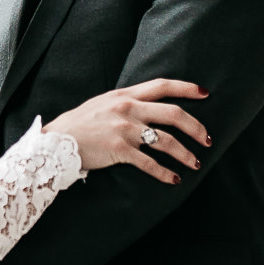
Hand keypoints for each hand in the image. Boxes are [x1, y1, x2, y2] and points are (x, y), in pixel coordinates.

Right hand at [44, 77, 209, 182]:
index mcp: (125, 95)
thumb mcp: (103, 103)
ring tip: (195, 163)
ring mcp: (123, 129)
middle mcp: (127, 109)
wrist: (55, 141)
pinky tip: (174, 179)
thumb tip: (148, 105)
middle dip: (196, 127)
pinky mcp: (118, 150)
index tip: (205, 93)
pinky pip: (149, 163)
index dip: (186, 88)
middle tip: (208, 139)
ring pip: (166, 141)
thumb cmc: (79, 123)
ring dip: (185, 153)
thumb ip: (126, 102)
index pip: (162, 85)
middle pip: (173, 114)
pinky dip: (164, 173)